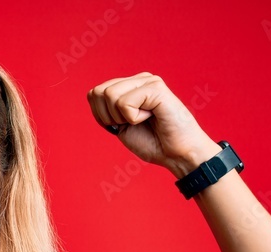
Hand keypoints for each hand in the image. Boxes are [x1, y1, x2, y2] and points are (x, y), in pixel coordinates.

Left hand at [87, 72, 220, 177]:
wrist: (177, 154)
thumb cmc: (153, 142)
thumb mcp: (121, 125)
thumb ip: (108, 108)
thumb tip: (93, 94)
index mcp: (129, 86)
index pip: (94, 94)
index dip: (100, 116)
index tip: (120, 126)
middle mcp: (138, 79)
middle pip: (98, 93)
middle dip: (108, 116)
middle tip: (131, 123)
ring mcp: (148, 81)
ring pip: (110, 95)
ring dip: (121, 117)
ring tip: (142, 120)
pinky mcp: (156, 87)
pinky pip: (125, 103)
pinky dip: (134, 118)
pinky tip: (151, 117)